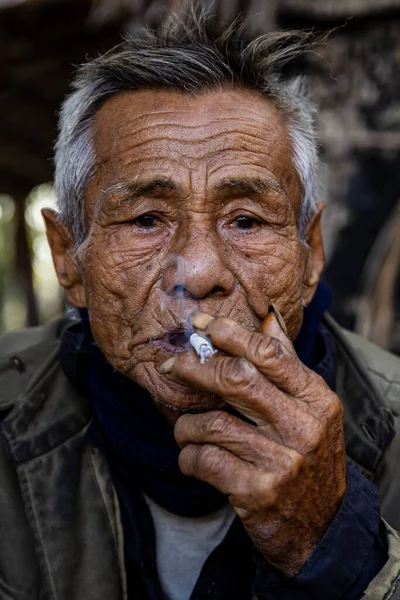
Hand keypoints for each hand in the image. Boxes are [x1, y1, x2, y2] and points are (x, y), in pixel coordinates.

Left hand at [159, 311, 346, 575]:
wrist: (320, 527)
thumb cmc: (307, 458)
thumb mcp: (310, 410)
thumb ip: (286, 364)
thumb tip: (268, 318)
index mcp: (316, 399)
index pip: (268, 354)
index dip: (229, 334)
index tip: (200, 325)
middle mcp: (303, 427)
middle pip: (236, 380)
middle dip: (195, 368)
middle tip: (171, 366)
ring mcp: (282, 461)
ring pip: (212, 423)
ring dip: (187, 426)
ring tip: (186, 432)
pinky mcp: (258, 492)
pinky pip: (204, 460)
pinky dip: (188, 457)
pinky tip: (191, 459)